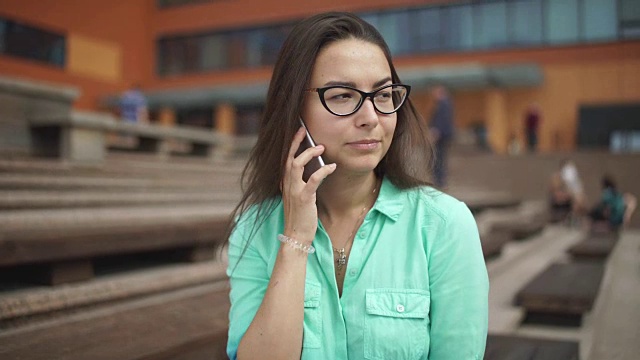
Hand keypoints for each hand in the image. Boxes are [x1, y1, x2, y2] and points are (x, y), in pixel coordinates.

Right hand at [281, 127, 336, 243]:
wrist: (295, 236)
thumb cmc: (299, 217)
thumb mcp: (297, 197)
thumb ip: (301, 184)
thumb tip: (313, 170)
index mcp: (285, 184)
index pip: (285, 159)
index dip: (291, 145)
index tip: (298, 132)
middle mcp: (287, 185)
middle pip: (288, 158)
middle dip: (296, 142)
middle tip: (305, 131)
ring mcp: (294, 191)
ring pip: (296, 165)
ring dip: (309, 154)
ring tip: (321, 148)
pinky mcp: (304, 198)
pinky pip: (313, 180)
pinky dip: (323, 171)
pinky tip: (332, 167)